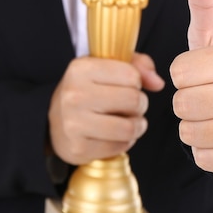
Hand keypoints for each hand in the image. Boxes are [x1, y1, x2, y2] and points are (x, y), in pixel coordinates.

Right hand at [49, 53, 164, 164]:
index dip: (136, 82)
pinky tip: (114, 136)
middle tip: (130, 106)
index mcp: (81, 68)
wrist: (54, 123)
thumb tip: (158, 83)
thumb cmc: (87, 91)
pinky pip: (121, 146)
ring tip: (128, 121)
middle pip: (133, 100)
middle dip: (139, 105)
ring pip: (129, 127)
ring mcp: (74, 123)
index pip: (131, 75)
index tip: (125, 86)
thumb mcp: (106, 68)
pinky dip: (124, 142)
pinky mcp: (79, 147)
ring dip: (136, 125)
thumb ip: (137, 65)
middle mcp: (74, 94)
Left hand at [170, 0, 212, 174]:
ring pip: (190, 134)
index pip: (178, 71)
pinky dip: (204, 150)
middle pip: (182, 104)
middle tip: (206, 97)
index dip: (182, 74)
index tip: (201, 73)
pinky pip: (203, 158)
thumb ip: (205, 1)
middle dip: (185, 102)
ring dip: (193, 127)